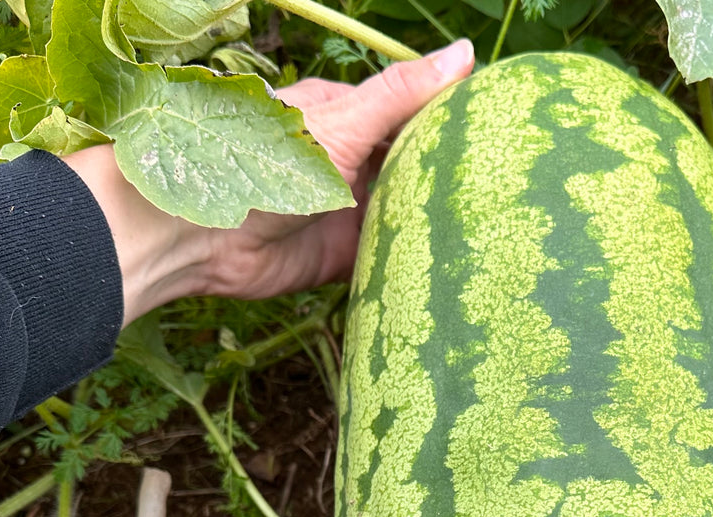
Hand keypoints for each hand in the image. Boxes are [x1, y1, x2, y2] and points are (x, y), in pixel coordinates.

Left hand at [65, 40, 474, 325]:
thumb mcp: (340, 120)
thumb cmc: (257, 160)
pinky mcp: (349, 257)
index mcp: (351, 116)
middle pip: (418, 166)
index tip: (507, 128)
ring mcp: (353, 211)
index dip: (459, 119)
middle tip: (515, 185)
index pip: (417, 112)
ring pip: (410, 213)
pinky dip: (417, 260)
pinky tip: (460, 264)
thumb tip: (466, 56)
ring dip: (439, 221)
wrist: (197, 236)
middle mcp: (355, 162)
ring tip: (501, 226)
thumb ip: (401, 94)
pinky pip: (393, 257)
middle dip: (456, 176)